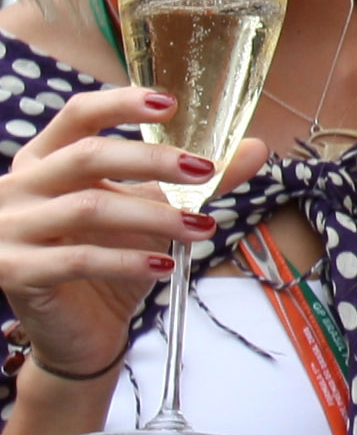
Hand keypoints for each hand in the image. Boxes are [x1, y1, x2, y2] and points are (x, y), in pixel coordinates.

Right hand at [0, 86, 254, 388]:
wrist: (77, 330)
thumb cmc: (109, 257)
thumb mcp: (150, 210)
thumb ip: (192, 180)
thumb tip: (255, 148)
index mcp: (42, 160)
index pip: (78, 116)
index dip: (121, 104)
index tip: (171, 103)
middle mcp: (17, 187)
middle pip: (87, 157)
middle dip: (152, 161)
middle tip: (206, 171)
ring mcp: (8, 229)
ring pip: (89, 208)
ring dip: (155, 216)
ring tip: (202, 227)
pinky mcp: (15, 271)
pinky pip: (78, 259)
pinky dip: (127, 261)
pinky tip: (164, 266)